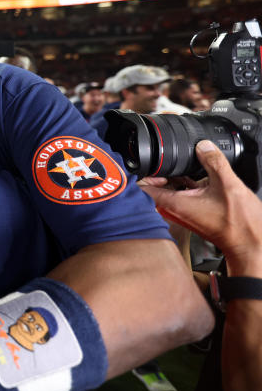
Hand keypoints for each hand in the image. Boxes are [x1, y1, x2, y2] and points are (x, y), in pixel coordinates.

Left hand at [140, 140, 261, 274]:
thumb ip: (214, 162)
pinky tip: (200, 180)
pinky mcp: (193, 214)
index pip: (143, 188)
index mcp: (175, 203)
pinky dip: (186, 186)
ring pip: (169, 191)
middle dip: (159, 172)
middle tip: (170, 161)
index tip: (147, 161)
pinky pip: (182, 196)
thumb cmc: (240, 224)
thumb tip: (203, 146)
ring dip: (175, 178)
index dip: (140, 172)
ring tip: (187, 169)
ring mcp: (183, 213)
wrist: (251, 244)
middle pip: (154, 187)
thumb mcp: (228, 185)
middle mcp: (174, 210)